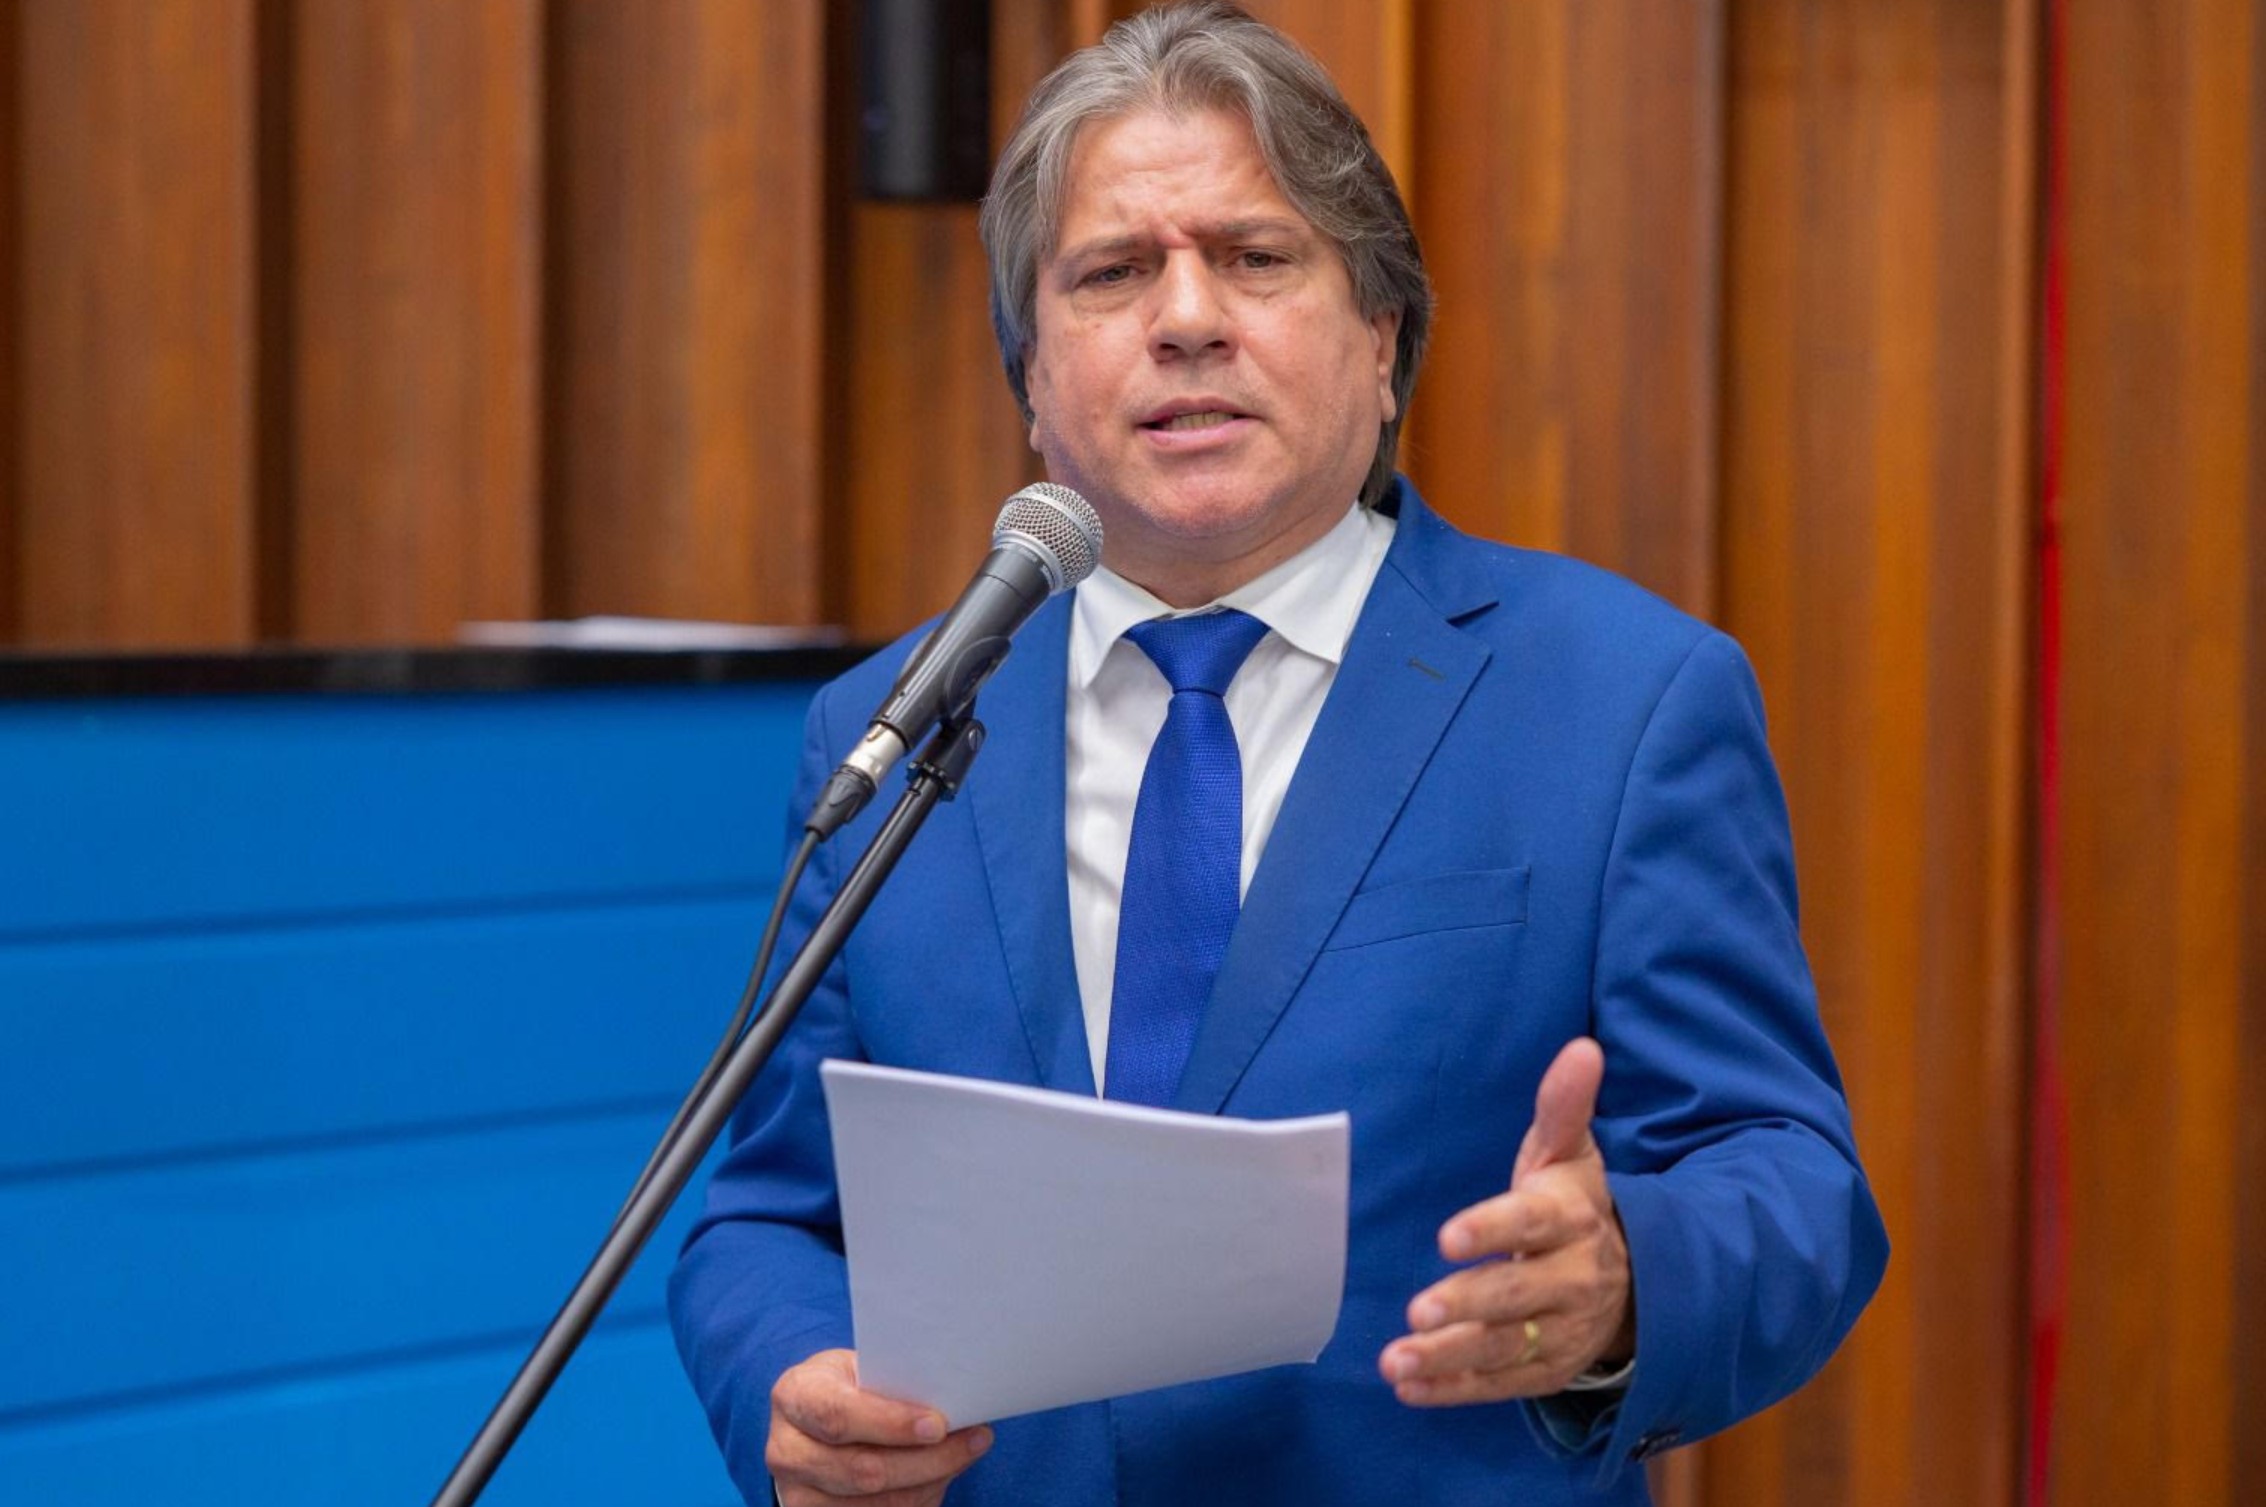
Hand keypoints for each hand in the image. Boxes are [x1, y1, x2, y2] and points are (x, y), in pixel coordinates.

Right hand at [768, 1349, 992, 1504]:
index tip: (939, 1424)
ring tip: (964, 1456)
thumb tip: (957, 1401)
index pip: (838, 1415)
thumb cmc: (848, 1388)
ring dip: (930, 1484)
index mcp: (795, 1396)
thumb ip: (895, 1384)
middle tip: (974, 1440)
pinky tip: (938, 1480)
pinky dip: (918, 1502)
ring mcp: (798, 1495)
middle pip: (862, 1471)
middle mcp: (787, 1451)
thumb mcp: (861, 1370)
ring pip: (875, 1505)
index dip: (890, 1424)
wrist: (814, 1422)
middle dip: (927, 1460)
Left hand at [1379, 1037, 1633, 1404]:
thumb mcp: (1570, 1154)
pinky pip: (1500, 1385)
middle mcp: (1570, 1279)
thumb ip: (1563, 1107)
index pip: (1530, 1224)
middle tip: (1417, 1311)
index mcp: (1570, 1220)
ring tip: (1396, 1360)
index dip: (1491, 1229)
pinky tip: (1408, 1388)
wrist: (1641, 1280)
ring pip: (1503, 1348)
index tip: (1446, 1237)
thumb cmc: (1577, 1203)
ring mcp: (1559, 1331)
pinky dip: (1454, 1391)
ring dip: (1449, 1357)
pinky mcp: (1546, 1369)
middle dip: (1467, 1304)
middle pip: (1515, 1295)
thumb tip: (1581, 1048)